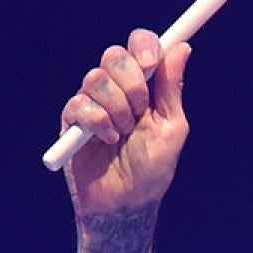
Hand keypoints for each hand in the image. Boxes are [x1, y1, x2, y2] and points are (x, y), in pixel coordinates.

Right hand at [61, 29, 192, 215]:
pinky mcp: (71, 122)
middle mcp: (115, 90)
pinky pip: (80, 104)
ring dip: (117, 109)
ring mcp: (91, 104)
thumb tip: (181, 48)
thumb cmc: (151, 170)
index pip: (138, 46)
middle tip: (140, 110)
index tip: (151, 63)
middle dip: (131, 82)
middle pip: (113, 55)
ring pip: (96, 79)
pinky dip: (99, 123)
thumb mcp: (171, 129)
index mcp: (142, 87)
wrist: (127, 205)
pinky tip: (108, 141)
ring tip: (124, 134)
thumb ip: (172, 89)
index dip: (143, 46)